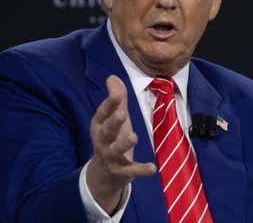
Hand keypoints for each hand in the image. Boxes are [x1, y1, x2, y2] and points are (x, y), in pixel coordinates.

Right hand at [86, 75, 156, 213]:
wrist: (104, 174)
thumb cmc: (111, 138)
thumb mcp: (114, 118)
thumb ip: (116, 98)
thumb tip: (112, 77)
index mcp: (99, 125)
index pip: (102, 113)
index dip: (109, 103)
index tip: (116, 93)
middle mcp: (102, 141)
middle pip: (106, 131)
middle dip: (113, 122)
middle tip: (122, 113)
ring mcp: (110, 157)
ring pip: (115, 150)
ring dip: (123, 144)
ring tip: (133, 136)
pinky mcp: (121, 172)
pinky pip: (130, 171)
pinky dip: (141, 170)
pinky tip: (152, 167)